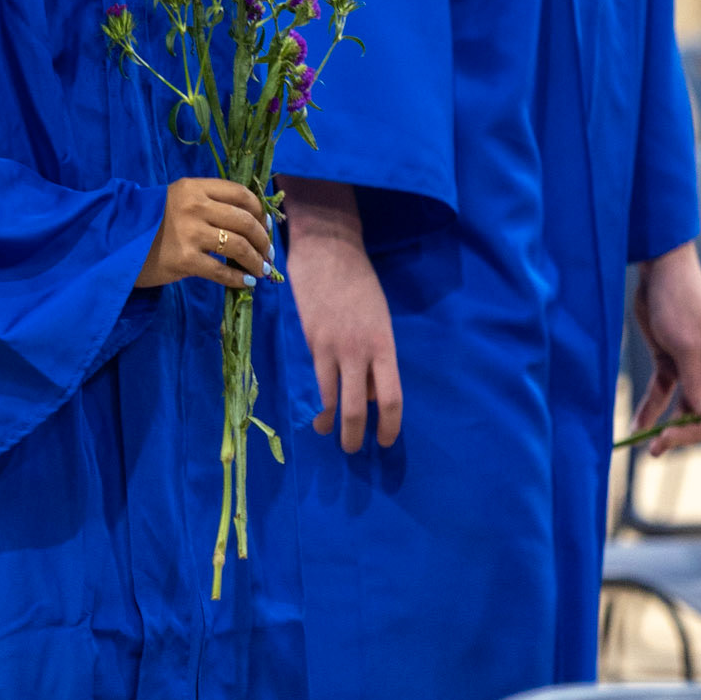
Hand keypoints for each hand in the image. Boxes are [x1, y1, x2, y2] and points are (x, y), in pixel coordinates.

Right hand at [137, 179, 270, 290]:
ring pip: (238, 246)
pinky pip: (221, 271)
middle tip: (268, 254)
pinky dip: (238, 279)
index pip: (240, 193)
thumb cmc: (152, 223)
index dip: (260, 211)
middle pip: (244, 221)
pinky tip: (246, 283)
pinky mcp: (184, 260)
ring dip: (256, 261)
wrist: (118, 244)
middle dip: (263, 240)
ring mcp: (189, 233)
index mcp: (194, 187)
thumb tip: (252, 222)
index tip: (266, 226)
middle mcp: (194, 206)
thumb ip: (208, 204)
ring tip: (262, 270)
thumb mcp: (178, 201)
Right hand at [282, 176, 401, 452]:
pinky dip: (315, 399)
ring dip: (329, 423)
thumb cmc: (359, 282)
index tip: (386, 441)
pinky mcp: (309, 341)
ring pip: (330, 398)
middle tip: (354, 449)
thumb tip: (369, 392)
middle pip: (358, 407)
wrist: (328, 250)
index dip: (389, 425)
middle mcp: (359, 351)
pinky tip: (314, 410)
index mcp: (384, 344)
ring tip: (327, 434)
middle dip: (355, 435)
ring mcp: (331, 347)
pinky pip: (314, 379)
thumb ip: (377, 356)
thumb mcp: (379, 319)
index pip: (391, 397)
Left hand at [632, 240, 700, 454]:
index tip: (696, 427)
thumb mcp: (685, 342)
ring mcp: (690, 368)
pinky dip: (652, 409)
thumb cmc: (679, 299)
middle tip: (661, 443)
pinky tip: (637, 427)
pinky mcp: (668, 362)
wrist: (657, 269)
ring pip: (685, 407)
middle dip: (689, 430)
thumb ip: (695, 380)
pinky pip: (664, 393)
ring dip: (670, 426)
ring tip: (650, 446)